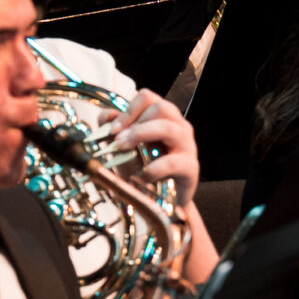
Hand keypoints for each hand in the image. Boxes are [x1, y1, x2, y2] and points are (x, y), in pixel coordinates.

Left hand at [107, 88, 199, 210]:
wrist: (157, 200)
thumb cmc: (141, 168)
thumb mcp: (121, 146)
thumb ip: (113, 129)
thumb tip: (107, 116)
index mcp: (162, 117)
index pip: (148, 98)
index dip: (128, 110)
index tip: (112, 128)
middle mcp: (178, 127)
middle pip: (161, 107)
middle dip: (134, 122)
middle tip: (117, 140)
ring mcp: (187, 146)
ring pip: (169, 128)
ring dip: (141, 135)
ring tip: (123, 149)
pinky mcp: (191, 167)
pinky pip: (173, 162)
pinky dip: (152, 168)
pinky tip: (139, 176)